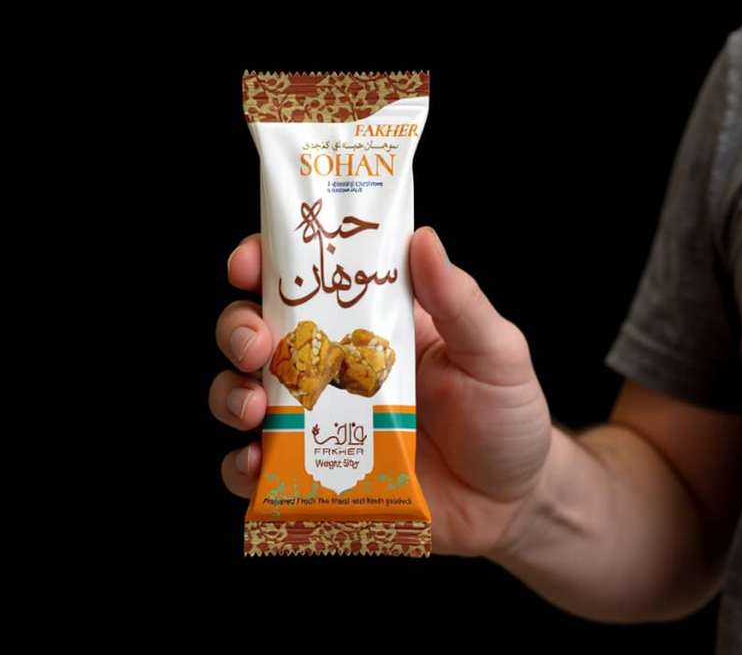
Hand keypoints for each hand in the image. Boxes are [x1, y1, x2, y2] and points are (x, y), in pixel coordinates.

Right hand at [211, 227, 553, 555]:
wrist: (511, 502)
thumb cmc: (505, 417)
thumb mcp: (495, 352)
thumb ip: (461, 302)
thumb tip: (423, 239)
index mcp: (371, 321)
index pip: (308, 277)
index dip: (267, 261)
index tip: (249, 263)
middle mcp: (333, 366)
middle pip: (258, 331)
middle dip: (237, 328)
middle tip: (255, 344)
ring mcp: (319, 421)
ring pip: (243, 394)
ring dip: (230, 394)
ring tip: (254, 407)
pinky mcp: (314, 474)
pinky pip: (258, 469)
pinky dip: (242, 466)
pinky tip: (257, 465)